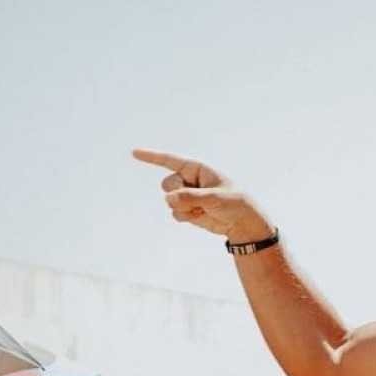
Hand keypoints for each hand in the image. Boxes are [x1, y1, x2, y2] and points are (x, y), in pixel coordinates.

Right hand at [133, 149, 272, 240]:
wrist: (241, 222)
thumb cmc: (234, 203)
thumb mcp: (215, 198)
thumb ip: (191, 197)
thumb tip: (169, 199)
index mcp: (197, 168)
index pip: (170, 160)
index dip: (151, 156)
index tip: (134, 152)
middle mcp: (188, 180)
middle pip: (166, 183)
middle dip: (178, 193)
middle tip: (199, 199)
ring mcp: (186, 195)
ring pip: (169, 201)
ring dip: (185, 208)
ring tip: (204, 208)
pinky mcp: (186, 210)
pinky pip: (175, 213)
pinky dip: (186, 217)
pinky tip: (202, 216)